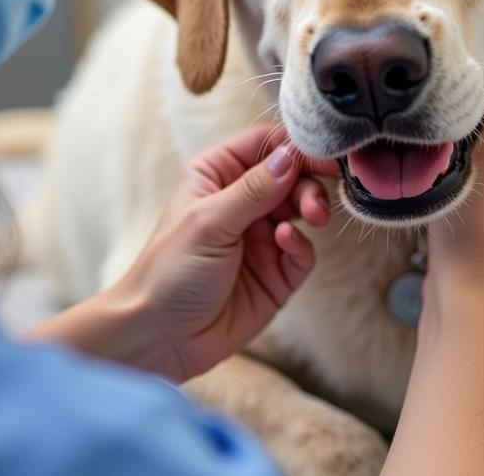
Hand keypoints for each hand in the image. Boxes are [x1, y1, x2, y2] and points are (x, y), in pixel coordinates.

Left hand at [113, 124, 339, 381]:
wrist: (160, 339)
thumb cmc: (169, 271)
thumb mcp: (209, 221)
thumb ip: (254, 188)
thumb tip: (291, 155)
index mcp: (217, 175)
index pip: (264, 145)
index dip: (294, 147)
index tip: (322, 156)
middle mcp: (241, 201)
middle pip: (290, 175)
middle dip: (308, 182)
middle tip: (315, 200)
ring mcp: (260, 236)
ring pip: (301, 208)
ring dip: (311, 207)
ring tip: (312, 216)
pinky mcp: (275, 272)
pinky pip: (301, 249)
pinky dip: (300, 244)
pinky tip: (286, 245)